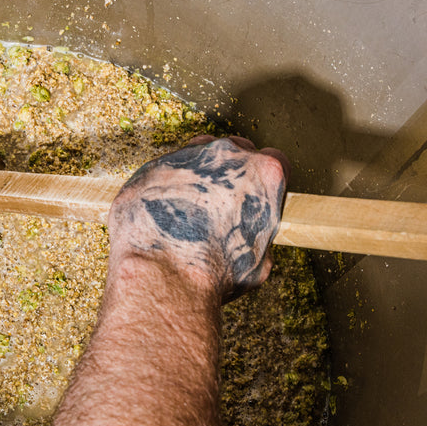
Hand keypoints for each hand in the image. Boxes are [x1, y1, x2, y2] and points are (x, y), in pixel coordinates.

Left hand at [108, 136, 288, 300]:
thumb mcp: (259, 260)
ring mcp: (186, 157)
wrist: (163, 273)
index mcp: (263, 172)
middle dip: (230, 175)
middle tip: (221, 207)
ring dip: (197, 178)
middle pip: (234, 153)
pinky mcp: (152, 167)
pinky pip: (163, 173)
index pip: (275, 162)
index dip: (264, 182)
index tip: (256, 195)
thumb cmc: (214, 270)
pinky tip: (164, 215)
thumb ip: (259, 234)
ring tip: (190, 212)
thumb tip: (251, 239)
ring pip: (197, 157)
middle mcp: (226, 155)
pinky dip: (164, 190)